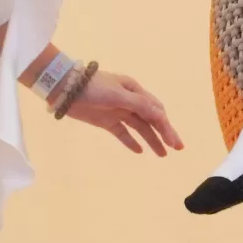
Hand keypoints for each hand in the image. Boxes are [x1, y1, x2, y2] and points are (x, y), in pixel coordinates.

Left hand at [61, 69, 184, 156]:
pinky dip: (131, 141)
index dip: (166, 126)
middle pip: (151, 119)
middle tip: (177, 148)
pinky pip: (123, 133)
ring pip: (139, 127)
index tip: (173, 142)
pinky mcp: (106, 121)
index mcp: (135, 90)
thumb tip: (161, 116)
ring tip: (162, 155)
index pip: (156, 111)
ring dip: (151, 140)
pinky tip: (139, 151)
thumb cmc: (93, 87)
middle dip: (165, 133)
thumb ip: (139, 105)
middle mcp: (130, 100)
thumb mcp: (118, 94)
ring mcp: (118, 111)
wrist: (64, 88)